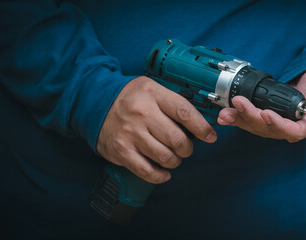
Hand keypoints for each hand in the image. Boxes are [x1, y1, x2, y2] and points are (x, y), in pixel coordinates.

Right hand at [97, 76, 216, 183]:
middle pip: (178, 139)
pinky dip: (160, 176)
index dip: (202, 128)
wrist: (95, 102)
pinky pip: (147, 171)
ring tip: (173, 157)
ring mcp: (130, 133)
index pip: (185, 112)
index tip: (210, 136)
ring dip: (175, 161)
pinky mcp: (121, 151)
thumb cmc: (130, 98)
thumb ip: (173, 102)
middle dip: (188, 149)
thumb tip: (201, 122)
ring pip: (165, 157)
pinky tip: (164, 172)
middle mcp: (141, 113)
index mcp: (152, 94)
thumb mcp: (152, 89)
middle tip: (186, 148)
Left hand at [217, 61, 305, 141]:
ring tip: (226, 111)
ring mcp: (278, 121)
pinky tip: (223, 113)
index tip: (266, 114)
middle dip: (252, 118)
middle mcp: (293, 125)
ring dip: (240, 120)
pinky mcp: (266, 114)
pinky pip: (250, 120)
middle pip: (270, 130)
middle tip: (239, 104)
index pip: (295, 130)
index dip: (280, 125)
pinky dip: (236, 117)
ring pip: (256, 127)